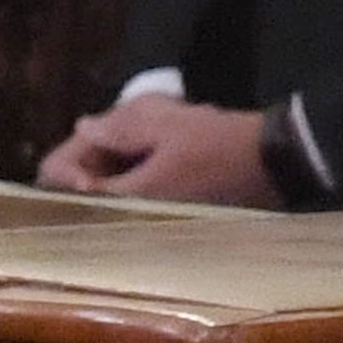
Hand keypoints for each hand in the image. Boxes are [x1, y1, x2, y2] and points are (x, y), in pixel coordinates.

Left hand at [40, 93, 278, 206]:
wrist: (277, 163)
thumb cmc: (222, 143)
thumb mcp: (170, 123)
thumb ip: (121, 127)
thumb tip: (85, 128)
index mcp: (128, 197)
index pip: (65, 184)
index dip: (72, 156)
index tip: (96, 134)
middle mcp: (133, 217)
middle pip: (85, 193)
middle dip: (95, 158)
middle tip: (116, 129)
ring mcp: (153, 219)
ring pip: (111, 195)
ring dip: (115, 166)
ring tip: (138, 136)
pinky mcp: (172, 215)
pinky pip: (134, 198)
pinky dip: (134, 176)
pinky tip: (154, 153)